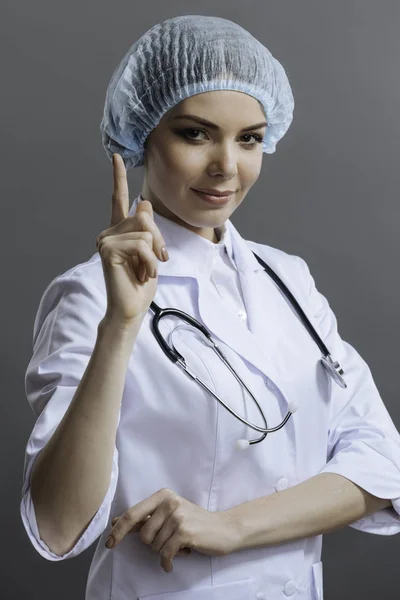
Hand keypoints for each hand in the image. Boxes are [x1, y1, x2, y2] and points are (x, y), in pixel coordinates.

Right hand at [95, 153, 168, 325]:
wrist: (131, 308)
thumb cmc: (141, 282)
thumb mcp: (151, 252)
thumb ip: (148, 229)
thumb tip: (143, 203)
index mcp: (119, 230)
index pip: (119, 200)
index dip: (117, 178)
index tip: (115, 156)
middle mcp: (109, 232)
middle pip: (144, 216)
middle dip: (158, 240)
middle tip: (156, 262)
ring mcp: (105, 239)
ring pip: (145, 230)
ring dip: (154, 254)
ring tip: (145, 271)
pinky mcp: (108, 249)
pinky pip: (141, 244)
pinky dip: (149, 261)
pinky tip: (143, 274)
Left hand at [106, 488, 237, 572]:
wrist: (223, 529)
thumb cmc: (194, 523)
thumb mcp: (169, 515)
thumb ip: (145, 518)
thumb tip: (117, 522)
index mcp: (163, 495)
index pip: (133, 514)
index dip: (118, 530)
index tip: (109, 544)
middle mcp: (169, 502)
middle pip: (143, 535)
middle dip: (153, 544)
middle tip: (168, 542)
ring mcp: (177, 516)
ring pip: (154, 546)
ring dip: (164, 552)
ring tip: (179, 545)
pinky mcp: (185, 532)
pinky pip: (165, 554)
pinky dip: (167, 562)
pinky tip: (173, 563)